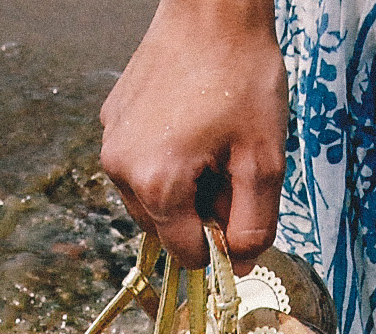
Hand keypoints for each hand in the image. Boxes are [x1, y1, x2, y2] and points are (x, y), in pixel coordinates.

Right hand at [99, 0, 286, 267]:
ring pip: (149, 197)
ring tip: (210, 143)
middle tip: (230, 166)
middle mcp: (121, 170)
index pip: (186, 253)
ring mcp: (111, 143)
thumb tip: (239, 265)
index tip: (241, 205)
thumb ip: (255, 225)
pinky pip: (138, 162)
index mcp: (157, 185)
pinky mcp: (111, 120)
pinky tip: (191, 123)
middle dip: (198, 212)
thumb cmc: (242, 77)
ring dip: (180, 188)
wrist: (211, 9)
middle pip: (164, 227)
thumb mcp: (264, 160)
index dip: (220, 242)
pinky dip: (165, 159)